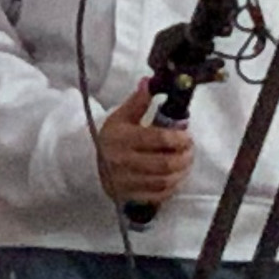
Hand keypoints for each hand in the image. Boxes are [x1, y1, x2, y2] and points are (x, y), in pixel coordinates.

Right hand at [97, 79, 194, 206]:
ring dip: (181, 172)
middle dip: (184, 157)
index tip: (187, 136)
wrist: (88, 161)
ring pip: (163, 181)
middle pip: (164, 164)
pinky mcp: (128, 195)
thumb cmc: (111, 137)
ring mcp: (125, 181)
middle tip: (190, 150)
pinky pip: (157, 195)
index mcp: (121, 137)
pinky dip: (172, 187)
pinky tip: (176, 177)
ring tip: (186, 162)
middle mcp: (122, 161)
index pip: (157, 139)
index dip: (178, 138)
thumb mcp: (121, 116)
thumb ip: (138, 101)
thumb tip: (149, 83)